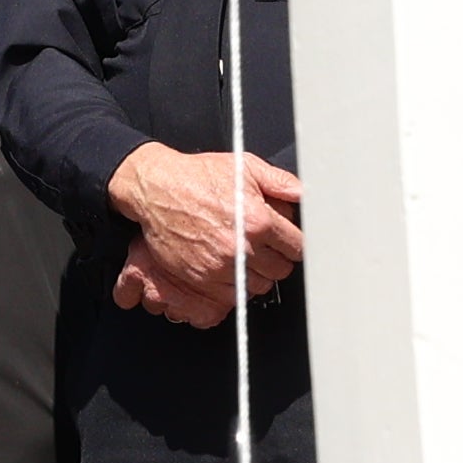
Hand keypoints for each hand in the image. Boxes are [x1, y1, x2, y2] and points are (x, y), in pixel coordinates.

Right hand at [108, 144, 302, 326]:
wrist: (156, 190)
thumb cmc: (198, 177)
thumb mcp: (245, 167)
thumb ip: (281, 182)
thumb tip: (307, 195)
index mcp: (258, 219)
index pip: (298, 247)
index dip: (295, 242)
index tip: (289, 240)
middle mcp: (242, 247)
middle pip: (281, 270)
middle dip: (278, 258)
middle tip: (266, 245)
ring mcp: (221, 266)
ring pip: (260, 286)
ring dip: (258, 274)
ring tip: (246, 255)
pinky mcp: (202, 279)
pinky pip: (233, 295)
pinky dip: (235, 284)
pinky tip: (230, 266)